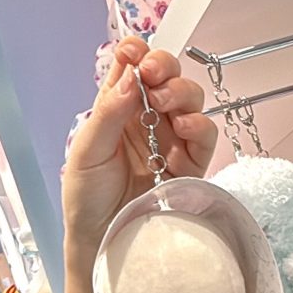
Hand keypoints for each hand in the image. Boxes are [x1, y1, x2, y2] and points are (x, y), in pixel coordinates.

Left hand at [62, 38, 217, 256]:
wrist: (101, 240)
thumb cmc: (87, 197)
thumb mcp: (86, 151)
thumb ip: (107, 112)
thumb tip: (127, 75)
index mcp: (118, 107)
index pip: (133, 66)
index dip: (136, 52)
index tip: (133, 52)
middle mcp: (148, 117)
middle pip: (167, 75)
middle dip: (163, 66)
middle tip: (151, 74)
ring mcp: (171, 138)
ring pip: (190, 98)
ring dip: (181, 91)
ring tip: (163, 102)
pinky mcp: (190, 164)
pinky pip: (206, 135)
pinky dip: (199, 124)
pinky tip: (184, 126)